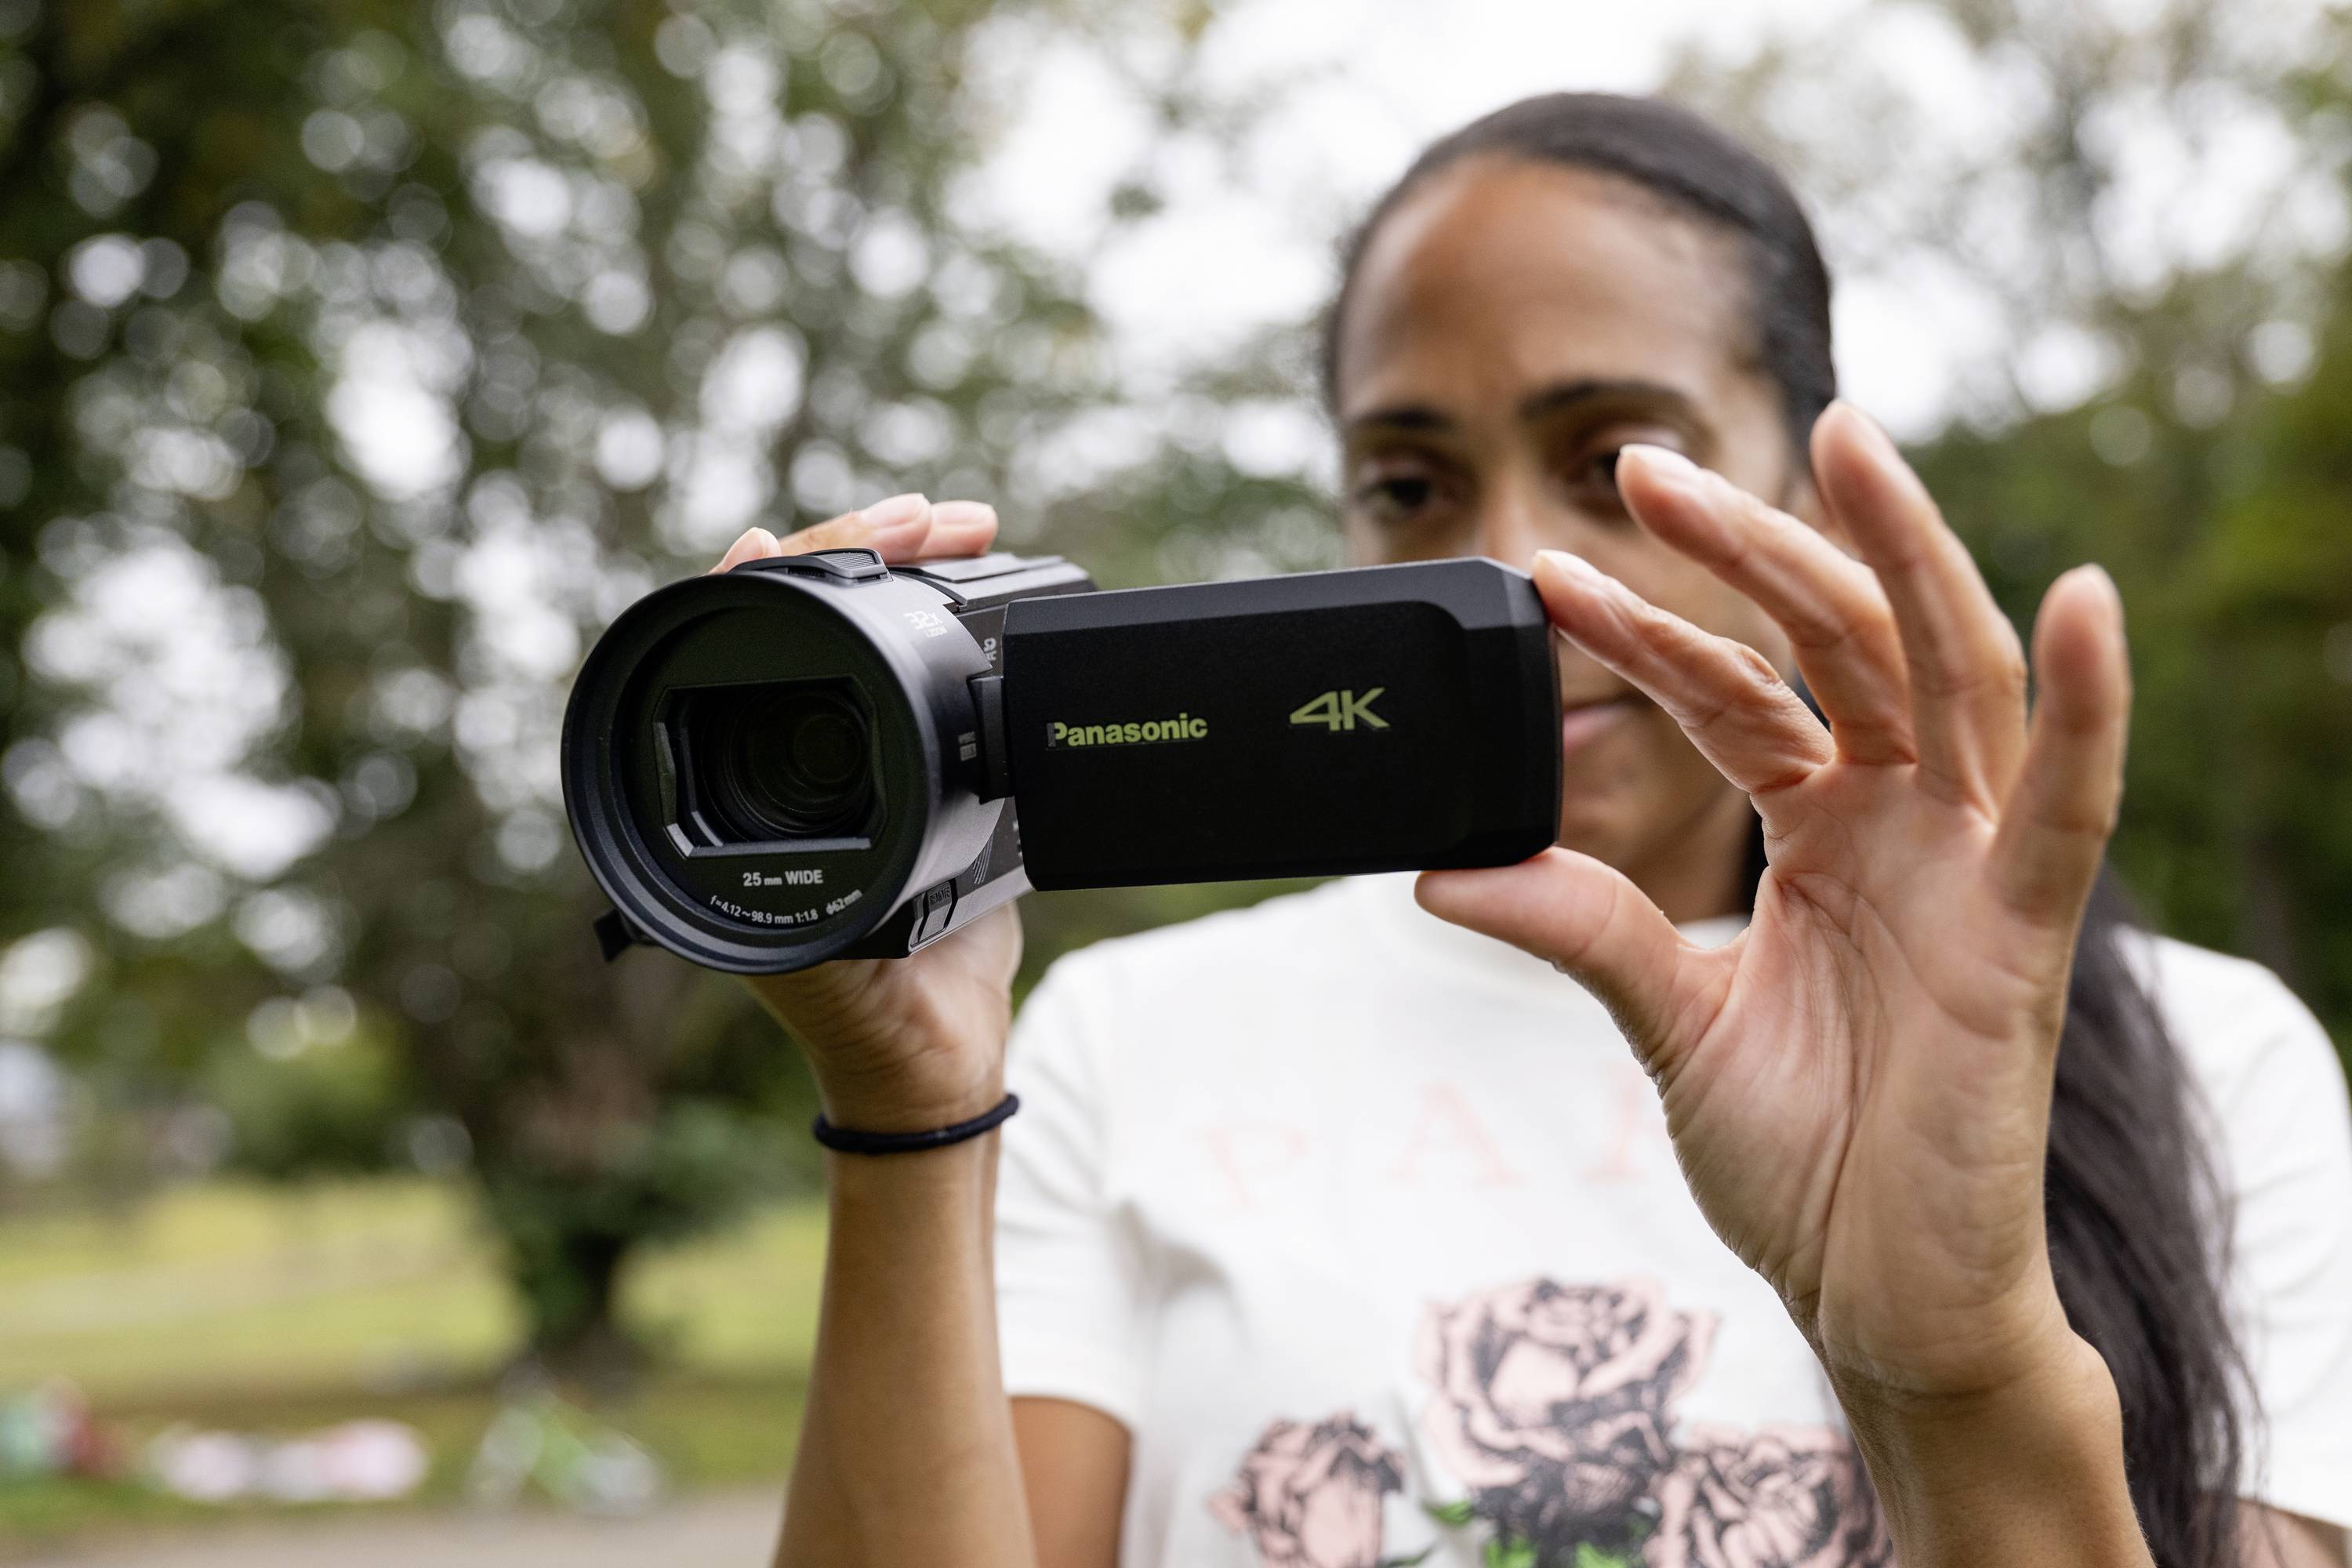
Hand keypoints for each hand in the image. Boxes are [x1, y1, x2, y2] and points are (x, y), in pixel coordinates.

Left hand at [713, 494, 1022, 1134]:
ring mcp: (846, 749)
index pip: (722, 643)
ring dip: (906, 564)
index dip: (761, 576)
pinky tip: (972, 574)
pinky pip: (910, 658)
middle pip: (798, 607)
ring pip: (857, 619)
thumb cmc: (858, 1008)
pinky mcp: (914, 760)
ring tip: (957, 530)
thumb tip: (775, 789)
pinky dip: (941, 605)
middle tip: (932, 519)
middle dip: (862, 545)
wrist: (934, 1052)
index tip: (796, 538)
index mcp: (729, 787)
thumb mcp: (816, 935)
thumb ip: (796, 875)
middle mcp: (773, 755)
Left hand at [1420, 404, 2129, 1407]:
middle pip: (1839, 645)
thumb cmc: (1799, 1162)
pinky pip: (2069, 806)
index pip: (1734, 696)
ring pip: (1951, 677)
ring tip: (1845, 440)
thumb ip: (1581, 930)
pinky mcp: (2024, 938)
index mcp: (1827, 831)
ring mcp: (1971, 870)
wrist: (1872, 1297)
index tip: (1549, 572)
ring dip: (1903, 555)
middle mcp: (1905, 826)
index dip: (1645, 630)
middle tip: (1643, 464)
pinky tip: (2081, 601)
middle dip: (1750, 548)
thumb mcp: (1669, 1021)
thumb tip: (1441, 869)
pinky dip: (2088, 704)